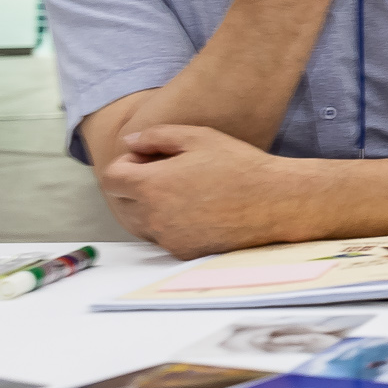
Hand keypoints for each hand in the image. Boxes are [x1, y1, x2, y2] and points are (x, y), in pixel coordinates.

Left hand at [98, 125, 303, 257]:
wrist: (274, 201)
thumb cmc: (239, 165)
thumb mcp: (199, 137)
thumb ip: (157, 136)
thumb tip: (130, 142)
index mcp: (152, 185)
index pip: (112, 178)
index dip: (125, 165)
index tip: (148, 160)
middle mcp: (153, 215)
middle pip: (123, 202)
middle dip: (137, 186)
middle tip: (169, 174)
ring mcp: (168, 237)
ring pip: (142, 222)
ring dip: (152, 207)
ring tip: (185, 192)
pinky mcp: (183, 252)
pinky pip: (164, 237)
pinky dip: (172, 225)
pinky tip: (200, 210)